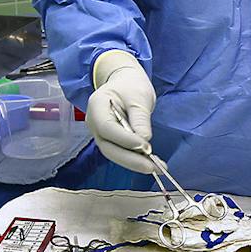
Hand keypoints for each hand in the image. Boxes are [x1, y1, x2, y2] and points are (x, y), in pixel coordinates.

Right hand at [86, 51, 156, 173]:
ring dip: (134, 163)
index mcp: (97, 106)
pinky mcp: (110, 140)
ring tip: (156, 168)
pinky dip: (135, 159)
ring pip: (114, 153)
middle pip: (108, 147)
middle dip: (130, 159)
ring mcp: (100, 134)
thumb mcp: (139, 96)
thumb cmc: (131, 86)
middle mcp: (94, 123)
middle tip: (152, 167)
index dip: (126, 140)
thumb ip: (140, 118)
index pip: (108, 128)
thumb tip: (144, 140)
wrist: (125, 83)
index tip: (146, 147)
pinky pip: (120, 152)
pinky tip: (151, 163)